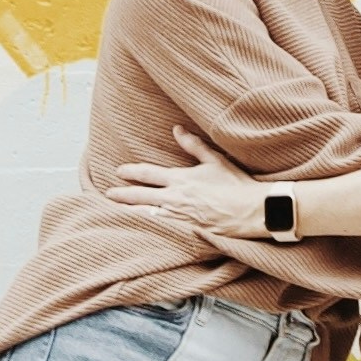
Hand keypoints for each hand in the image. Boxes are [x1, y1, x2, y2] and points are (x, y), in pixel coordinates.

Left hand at [116, 135, 257, 237]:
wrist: (252, 211)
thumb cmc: (236, 185)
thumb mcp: (215, 160)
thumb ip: (193, 145)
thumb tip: (176, 129)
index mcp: (181, 179)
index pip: (148, 174)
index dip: (131, 172)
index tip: (118, 171)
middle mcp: (175, 199)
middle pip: (141, 196)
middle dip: (122, 194)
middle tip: (108, 193)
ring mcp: (179, 217)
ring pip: (147, 214)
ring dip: (130, 211)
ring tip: (116, 211)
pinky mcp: (186, 230)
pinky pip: (160, 228)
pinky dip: (147, 226)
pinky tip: (139, 227)